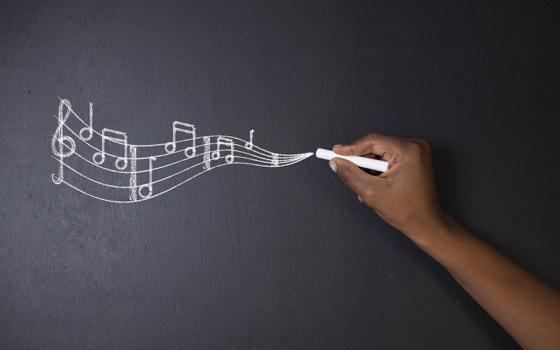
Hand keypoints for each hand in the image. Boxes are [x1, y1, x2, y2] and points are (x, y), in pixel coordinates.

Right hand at [330, 133, 446, 242]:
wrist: (426, 224)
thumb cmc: (408, 211)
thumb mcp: (372, 193)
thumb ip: (351, 175)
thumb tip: (336, 163)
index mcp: (408, 151)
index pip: (372, 141)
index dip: (351, 148)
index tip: (335, 152)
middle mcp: (415, 147)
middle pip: (376, 146)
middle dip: (361, 163)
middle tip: (346, 172)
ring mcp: (416, 152)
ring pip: (380, 154)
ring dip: (368, 169)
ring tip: (365, 187)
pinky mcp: (413, 159)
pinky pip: (388, 158)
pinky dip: (378, 171)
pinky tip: (375, 185)